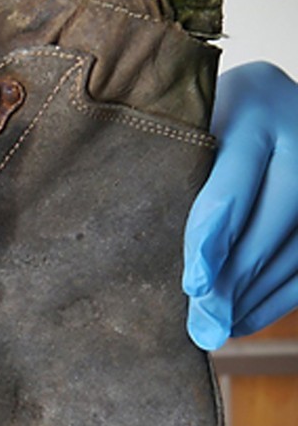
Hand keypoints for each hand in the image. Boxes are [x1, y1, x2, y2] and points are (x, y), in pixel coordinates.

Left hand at [183, 61, 297, 349]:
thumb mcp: (185, 126)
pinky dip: (279, 295)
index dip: (210, 242)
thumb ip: (170, 172)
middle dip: (233, 282)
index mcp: (252, 109)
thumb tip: (142, 259)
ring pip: (295, 249)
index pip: (229, 188)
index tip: (195, 286)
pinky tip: (245, 318)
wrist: (266, 96)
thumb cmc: (202, 117)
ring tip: (218, 328)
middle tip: (203, 326)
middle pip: (267, 225)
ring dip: (256, 297)